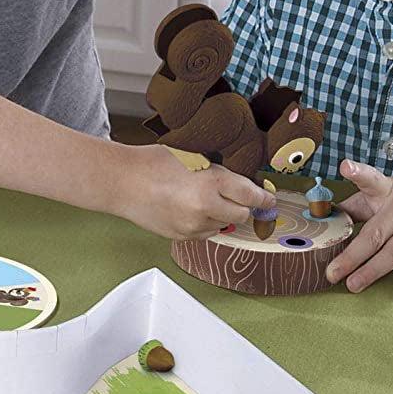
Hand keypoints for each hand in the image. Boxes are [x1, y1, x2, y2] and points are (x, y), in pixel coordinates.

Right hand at [118, 145, 268, 239]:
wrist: (123, 181)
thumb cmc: (154, 162)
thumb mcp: (193, 157)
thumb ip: (218, 172)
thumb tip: (241, 184)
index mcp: (211, 182)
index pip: (251, 195)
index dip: (264, 197)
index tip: (269, 199)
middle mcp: (205, 207)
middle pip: (241, 214)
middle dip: (240, 205)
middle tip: (231, 194)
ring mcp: (193, 225)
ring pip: (223, 225)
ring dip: (220, 214)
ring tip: (199, 198)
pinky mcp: (182, 236)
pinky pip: (205, 233)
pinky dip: (204, 223)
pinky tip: (187, 208)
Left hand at [325, 160, 392, 299]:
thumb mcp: (383, 192)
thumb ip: (354, 205)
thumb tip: (320, 216)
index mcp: (387, 190)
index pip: (371, 180)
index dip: (358, 173)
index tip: (346, 166)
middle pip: (375, 233)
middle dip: (352, 255)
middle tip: (332, 273)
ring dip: (373, 271)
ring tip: (354, 285)